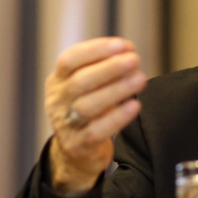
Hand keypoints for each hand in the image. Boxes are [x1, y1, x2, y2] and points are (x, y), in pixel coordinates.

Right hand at [45, 37, 146, 194]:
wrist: (76, 153)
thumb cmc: (91, 111)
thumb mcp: (91, 87)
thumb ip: (106, 69)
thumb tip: (128, 50)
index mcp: (58, 81)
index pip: (70, 60)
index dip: (96, 50)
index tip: (123, 45)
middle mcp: (57, 101)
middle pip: (80, 81)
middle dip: (109, 68)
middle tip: (134, 60)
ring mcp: (66, 124)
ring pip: (87, 106)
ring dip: (117, 90)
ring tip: (140, 79)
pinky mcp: (78, 145)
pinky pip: (96, 131)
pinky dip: (117, 117)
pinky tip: (135, 106)